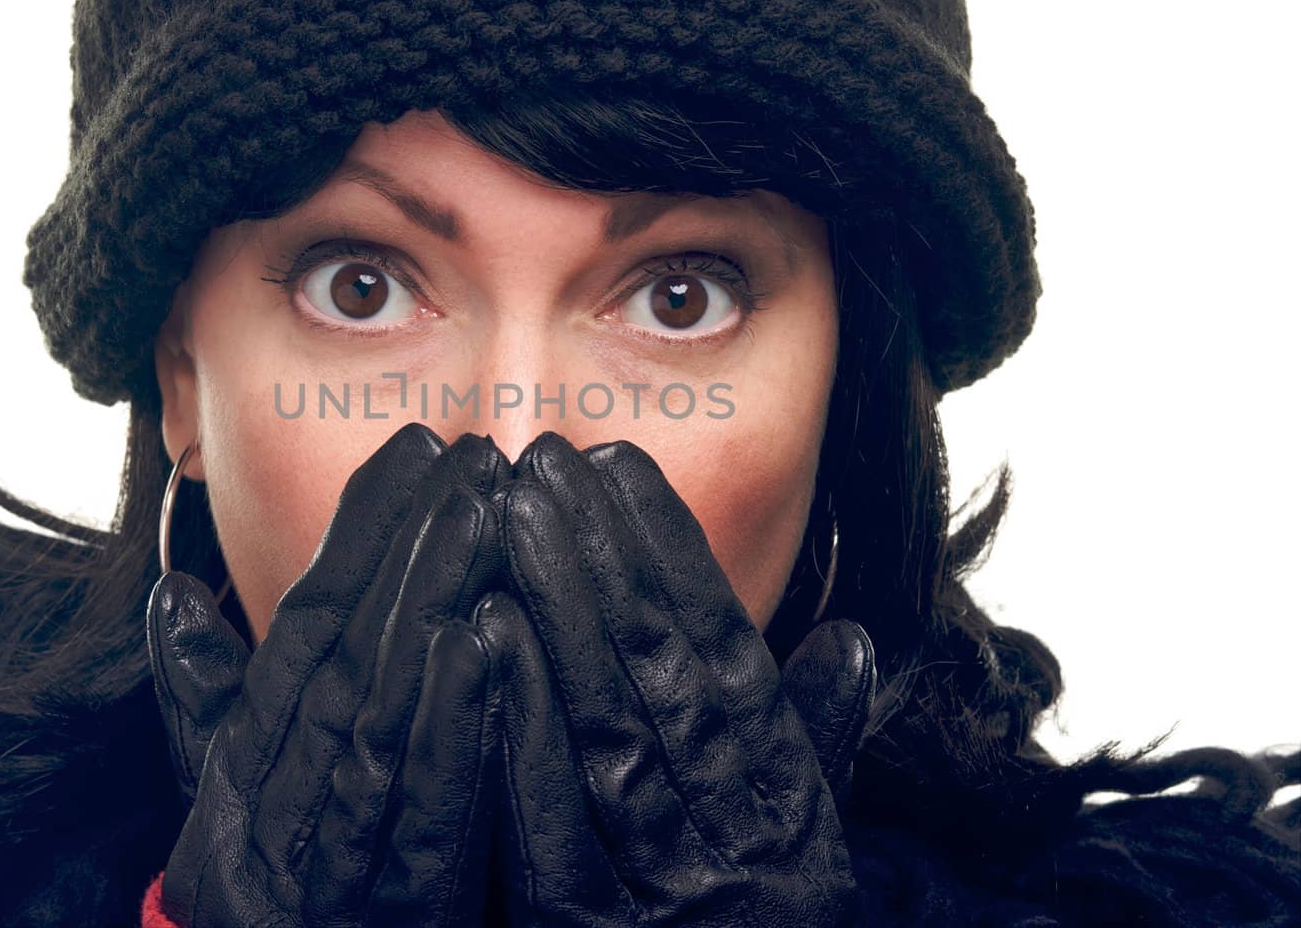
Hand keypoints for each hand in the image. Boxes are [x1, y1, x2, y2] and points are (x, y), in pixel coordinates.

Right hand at [147, 423, 510, 926]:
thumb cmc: (267, 907)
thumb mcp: (228, 805)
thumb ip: (203, 704)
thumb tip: (176, 596)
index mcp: (244, 777)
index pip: (302, 633)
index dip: (358, 535)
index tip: (413, 447)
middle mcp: (269, 818)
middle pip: (345, 658)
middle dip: (408, 546)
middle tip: (469, 453)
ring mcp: (322, 875)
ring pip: (377, 715)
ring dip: (429, 607)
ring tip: (479, 514)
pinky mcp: (393, 923)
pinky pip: (422, 820)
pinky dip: (450, 729)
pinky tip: (483, 641)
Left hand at [475, 432, 874, 926]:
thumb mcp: (799, 851)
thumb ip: (813, 748)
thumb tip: (859, 639)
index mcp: (790, 815)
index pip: (727, 658)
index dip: (671, 554)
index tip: (620, 465)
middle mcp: (740, 847)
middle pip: (663, 677)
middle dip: (602, 554)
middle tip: (546, 454)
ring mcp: (666, 894)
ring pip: (609, 725)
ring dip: (559, 609)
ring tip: (507, 508)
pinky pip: (550, 819)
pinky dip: (520, 719)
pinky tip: (480, 632)